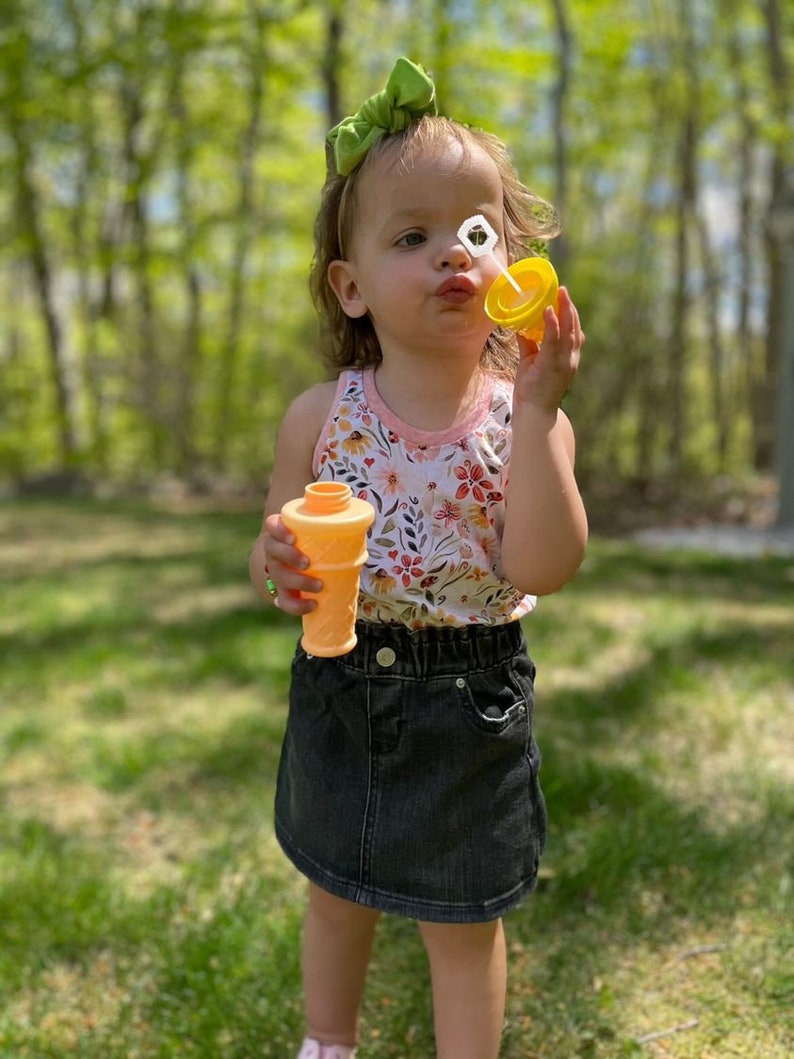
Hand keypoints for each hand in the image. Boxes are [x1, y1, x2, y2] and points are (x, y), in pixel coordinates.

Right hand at [261, 513, 322, 614]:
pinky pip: (284, 601)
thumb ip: (332, 525)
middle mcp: (274, 550)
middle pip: (274, 551)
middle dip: (290, 557)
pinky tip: (312, 605)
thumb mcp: (320, 530)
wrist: (300, 560)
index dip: (279, 530)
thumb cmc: (314, 541)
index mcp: (280, 531)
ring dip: (299, 582)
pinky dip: (296, 606)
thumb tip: (360, 523)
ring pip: (279, 577)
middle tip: (308, 563)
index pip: (272, 525)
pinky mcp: (281, 591)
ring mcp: (276, 571)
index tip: (293, 537)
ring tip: (319, 585)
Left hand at [514, 286, 583, 413]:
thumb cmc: (532, 390)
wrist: (533, 413)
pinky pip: (553, 341)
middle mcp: (570, 359)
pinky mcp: (552, 365)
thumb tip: (521, 327)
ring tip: (560, 294)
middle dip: (569, 307)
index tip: (564, 298)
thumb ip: (529, 345)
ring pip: (567, 331)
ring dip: (564, 311)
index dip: (570, 314)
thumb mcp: (531, 362)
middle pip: (573, 328)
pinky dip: (552, 324)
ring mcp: (563, 362)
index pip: (573, 332)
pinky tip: (548, 311)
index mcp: (567, 358)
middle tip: (563, 290)